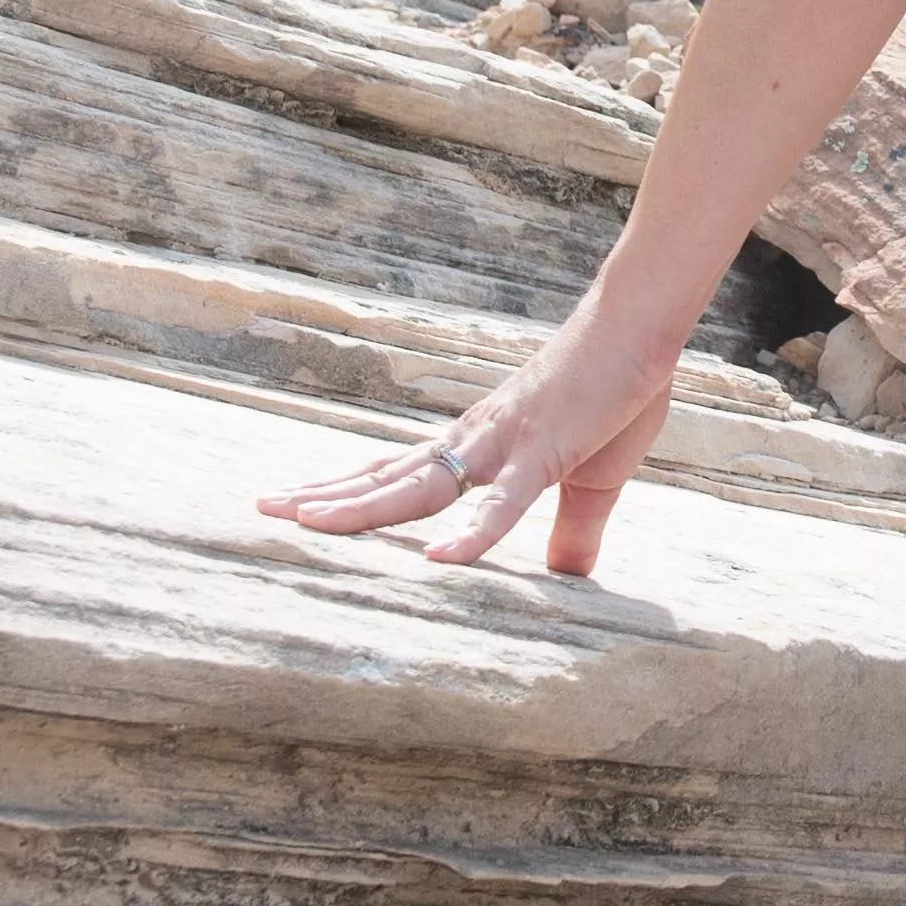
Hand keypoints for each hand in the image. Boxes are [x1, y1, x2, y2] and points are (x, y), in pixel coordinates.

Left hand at [263, 304, 688, 583]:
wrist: (641, 329)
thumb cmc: (615, 392)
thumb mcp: (592, 478)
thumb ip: (573, 530)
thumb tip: (569, 576)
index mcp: (480, 446)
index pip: (398, 472)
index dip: (347, 489)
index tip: (294, 502)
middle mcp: (476, 442)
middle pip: (389, 478)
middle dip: (327, 495)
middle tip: (265, 507)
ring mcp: (504, 446)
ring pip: (423, 487)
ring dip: (365, 507)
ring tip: (308, 522)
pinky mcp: (546, 454)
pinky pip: (503, 503)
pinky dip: (470, 533)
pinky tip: (438, 560)